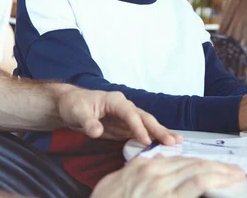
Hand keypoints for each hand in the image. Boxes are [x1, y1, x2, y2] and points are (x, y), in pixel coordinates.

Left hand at [57, 89, 180, 145]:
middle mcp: (125, 107)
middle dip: (159, 129)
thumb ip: (88, 122)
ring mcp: (126, 117)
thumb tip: (97, 131)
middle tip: (172, 141)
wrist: (70, 106)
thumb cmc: (74, 105)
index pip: (130, 114)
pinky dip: (152, 139)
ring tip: (176, 142)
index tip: (146, 140)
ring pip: (146, 125)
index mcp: (116, 100)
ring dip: (160, 133)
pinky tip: (162, 145)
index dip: (138, 127)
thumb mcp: (77, 112)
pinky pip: (140, 133)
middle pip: (144, 118)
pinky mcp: (124, 127)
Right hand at [91, 156, 245, 197]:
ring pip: (198, 172)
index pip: (179, 161)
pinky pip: (195, 186)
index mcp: (143, 167)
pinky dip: (213, 182)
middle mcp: (154, 173)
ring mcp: (160, 187)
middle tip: (235, 171)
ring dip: (221, 173)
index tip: (214, 166)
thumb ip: (137, 172)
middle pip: (192, 164)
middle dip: (217, 167)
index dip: (200, 162)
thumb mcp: (117, 183)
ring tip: (237, 175)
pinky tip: (226, 183)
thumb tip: (155, 163)